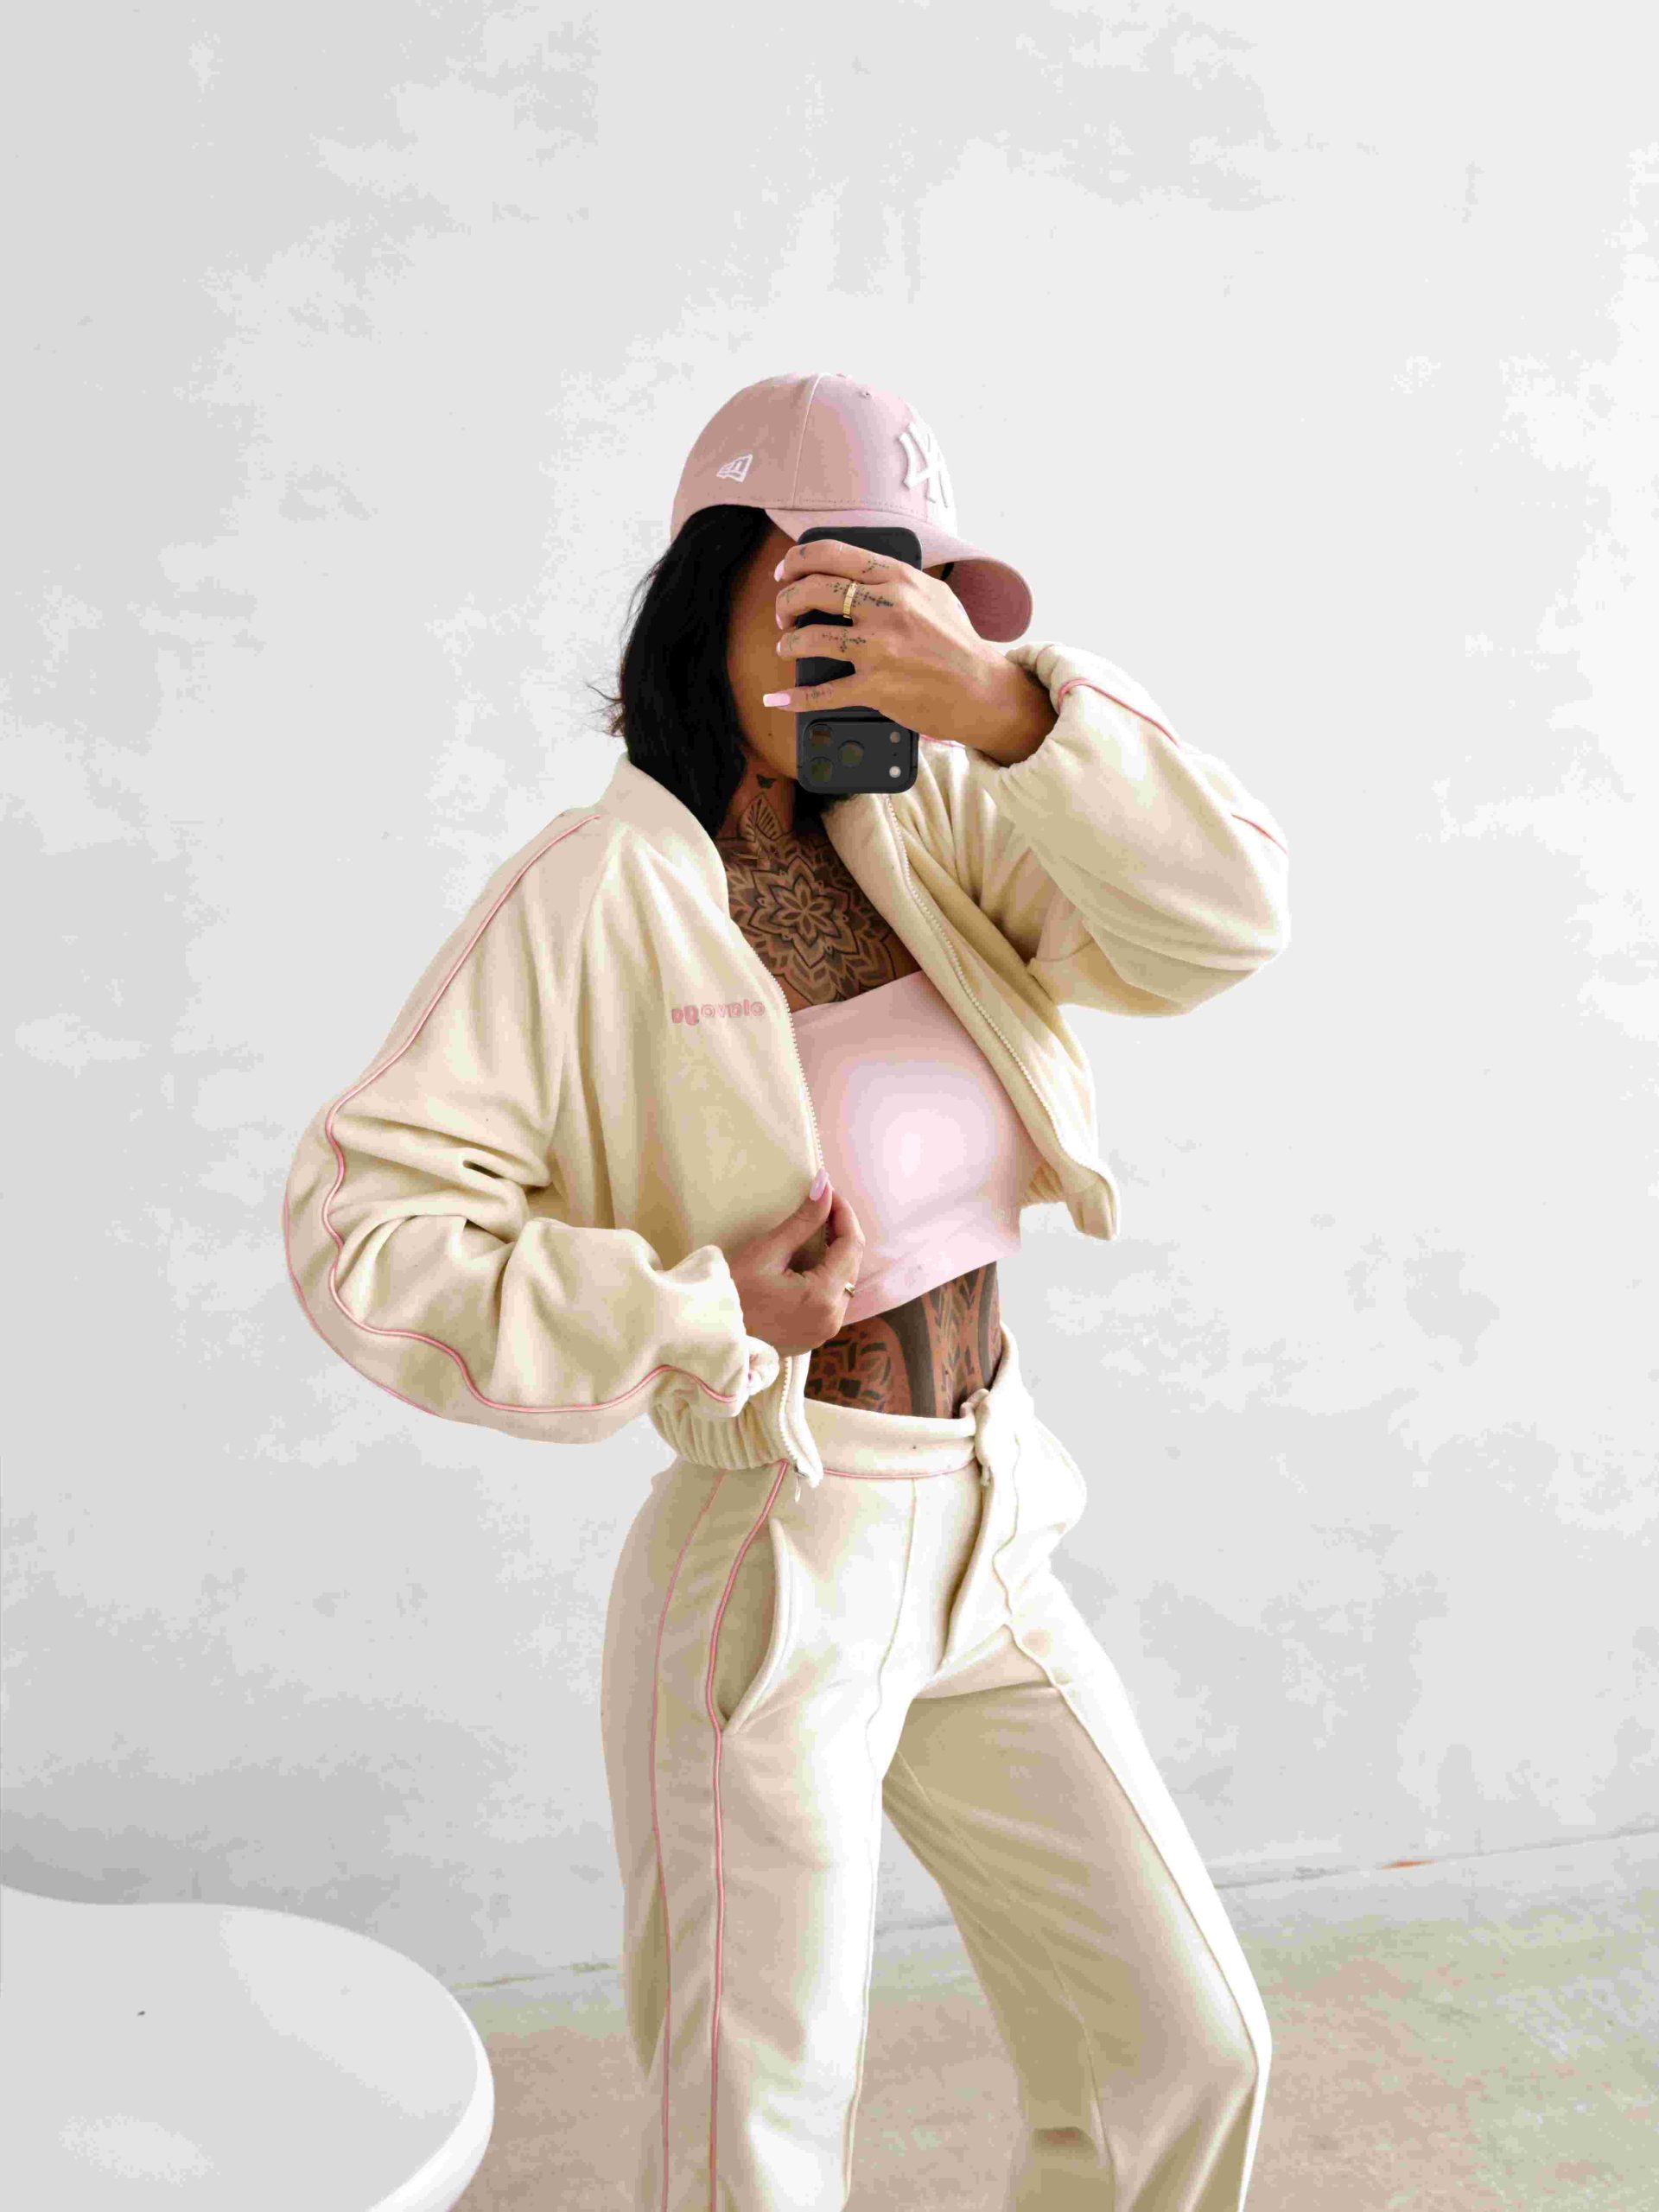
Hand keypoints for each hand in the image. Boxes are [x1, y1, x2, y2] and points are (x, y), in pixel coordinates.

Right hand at [722, 1177, 864, 1357]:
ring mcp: (826, 1330)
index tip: (831, 1193)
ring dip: (836, 1255)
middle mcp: (833, 1317)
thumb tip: (825, 1188)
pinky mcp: (816, 1335)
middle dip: (842, 1232)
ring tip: (816, 1231)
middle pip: (852, 1264)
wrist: (713, 1336)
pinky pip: (833, 1299)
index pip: (852, 1246)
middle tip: (822, 1207)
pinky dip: (827, 1276)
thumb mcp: (767, 1252)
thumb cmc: (733, 1293)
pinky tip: (810, 1261)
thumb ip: (802, 1222)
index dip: (845, 1215)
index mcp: (823, 1296)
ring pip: (845, 1282)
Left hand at [764, 537, 1015, 749]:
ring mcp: (879, 648)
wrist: (983, 691)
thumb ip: (896, 580)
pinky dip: (794, 698)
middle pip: (812, 591)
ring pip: (808, 638)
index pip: (832, 554)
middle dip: (786, 601)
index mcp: (898, 578)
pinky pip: (823, 692)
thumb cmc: (959, 643)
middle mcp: (886, 607)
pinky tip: (779, 699)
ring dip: (787, 643)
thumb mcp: (934, 595)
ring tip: (786, 647)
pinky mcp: (875, 687)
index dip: (797, 561)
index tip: (784, 573)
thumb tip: (857, 573)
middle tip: (783, 614)